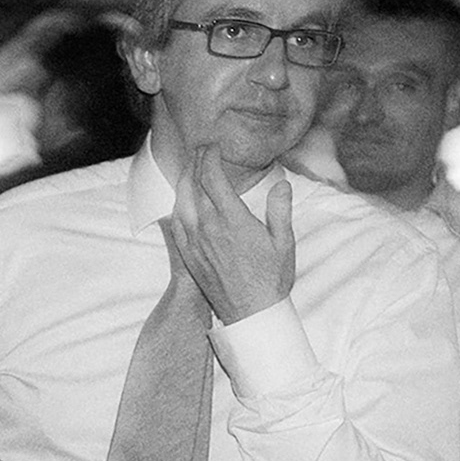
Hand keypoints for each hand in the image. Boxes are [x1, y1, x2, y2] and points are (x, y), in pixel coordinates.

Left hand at [171, 151, 295, 322]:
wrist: (251, 313)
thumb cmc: (271, 279)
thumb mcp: (284, 242)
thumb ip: (280, 210)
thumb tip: (282, 185)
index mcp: (232, 219)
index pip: (212, 177)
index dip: (209, 157)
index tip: (213, 147)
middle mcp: (208, 228)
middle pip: (193, 184)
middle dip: (195, 162)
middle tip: (200, 151)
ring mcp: (194, 242)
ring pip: (180, 202)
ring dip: (184, 181)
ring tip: (191, 169)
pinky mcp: (188, 255)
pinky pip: (175, 223)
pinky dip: (177, 205)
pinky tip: (182, 200)